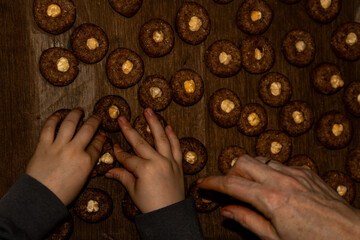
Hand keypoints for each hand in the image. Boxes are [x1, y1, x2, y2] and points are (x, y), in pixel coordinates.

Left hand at [26, 108, 104, 205]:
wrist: (41, 198)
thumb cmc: (62, 194)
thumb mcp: (82, 181)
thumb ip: (88, 166)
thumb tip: (91, 156)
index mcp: (86, 161)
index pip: (97, 144)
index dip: (101, 137)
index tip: (102, 134)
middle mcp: (74, 150)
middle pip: (88, 129)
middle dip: (94, 121)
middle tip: (96, 117)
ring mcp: (58, 146)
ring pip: (69, 123)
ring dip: (75, 114)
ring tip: (79, 110)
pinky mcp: (44, 146)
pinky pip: (49, 128)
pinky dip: (54, 119)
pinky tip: (58, 115)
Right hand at [105, 108, 183, 213]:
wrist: (170, 214)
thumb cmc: (151, 205)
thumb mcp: (133, 191)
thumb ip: (123, 176)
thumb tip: (109, 171)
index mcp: (144, 169)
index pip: (128, 158)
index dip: (119, 153)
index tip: (113, 146)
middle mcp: (158, 162)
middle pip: (140, 143)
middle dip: (129, 130)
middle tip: (122, 118)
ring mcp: (169, 161)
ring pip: (161, 138)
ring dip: (154, 123)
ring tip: (149, 110)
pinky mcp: (178, 164)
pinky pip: (176, 147)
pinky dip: (173, 136)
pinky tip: (168, 126)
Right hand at [198, 155, 359, 239]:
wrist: (353, 237)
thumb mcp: (275, 239)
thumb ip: (248, 221)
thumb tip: (227, 211)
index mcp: (271, 200)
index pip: (231, 184)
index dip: (212, 183)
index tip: (203, 183)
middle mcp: (282, 181)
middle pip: (242, 162)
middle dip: (230, 173)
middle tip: (229, 188)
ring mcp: (295, 173)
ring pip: (259, 159)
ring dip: (249, 170)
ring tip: (249, 187)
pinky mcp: (306, 172)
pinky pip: (278, 164)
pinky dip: (268, 171)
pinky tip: (272, 186)